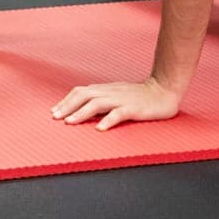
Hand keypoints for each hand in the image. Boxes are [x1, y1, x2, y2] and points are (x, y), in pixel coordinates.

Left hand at [52, 77, 181, 130]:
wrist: (164, 89)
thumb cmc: (140, 95)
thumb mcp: (118, 95)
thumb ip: (103, 100)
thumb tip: (84, 110)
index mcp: (106, 89)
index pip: (81, 91)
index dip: (67, 100)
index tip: (55, 111)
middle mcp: (111, 92)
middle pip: (84, 95)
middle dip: (68, 106)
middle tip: (55, 117)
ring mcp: (122, 99)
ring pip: (97, 103)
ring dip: (81, 113)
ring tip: (70, 122)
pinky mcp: (134, 108)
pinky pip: (119, 113)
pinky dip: (108, 120)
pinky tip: (100, 129)